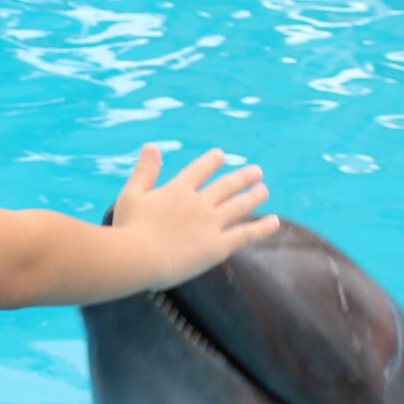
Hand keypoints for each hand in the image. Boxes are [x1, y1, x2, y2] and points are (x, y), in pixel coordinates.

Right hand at [108, 145, 278, 289]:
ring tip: (264, 189)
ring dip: (253, 196)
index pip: (200, 170)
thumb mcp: (131, 195)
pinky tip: (274, 222)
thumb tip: (151, 145)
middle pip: (226, 186)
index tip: (221, 155)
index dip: (211, 162)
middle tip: (256, 172)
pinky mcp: (218, 247)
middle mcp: (199, 203)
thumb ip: (145, 171)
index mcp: (178, 189)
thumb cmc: (128, 229)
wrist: (138, 258)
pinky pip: (245, 234)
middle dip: (242, 177)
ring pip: (239, 206)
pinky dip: (261, 228)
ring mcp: (211, 224)